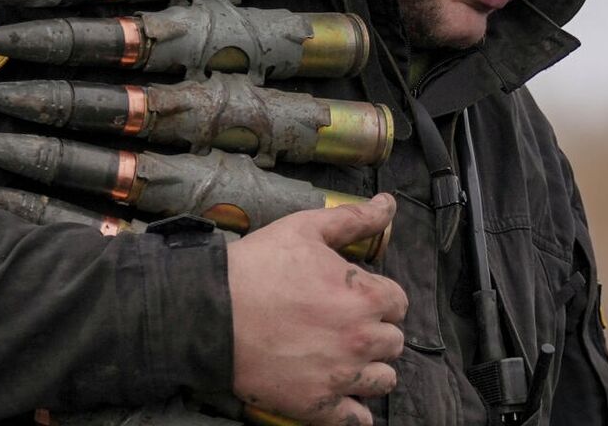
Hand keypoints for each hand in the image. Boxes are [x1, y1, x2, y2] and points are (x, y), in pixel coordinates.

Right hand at [228, 194, 407, 425]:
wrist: (209, 313)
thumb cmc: (257, 268)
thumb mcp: (305, 229)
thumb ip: (354, 220)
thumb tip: (387, 204)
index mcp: (366, 297)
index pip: (398, 302)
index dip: (377, 297)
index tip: (355, 297)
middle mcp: (362, 340)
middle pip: (393, 343)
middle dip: (374, 333)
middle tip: (343, 326)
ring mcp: (342, 377)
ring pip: (383, 381)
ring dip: (369, 370)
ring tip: (342, 359)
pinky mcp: (318, 406)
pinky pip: (358, 421)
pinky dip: (353, 411)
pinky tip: (339, 396)